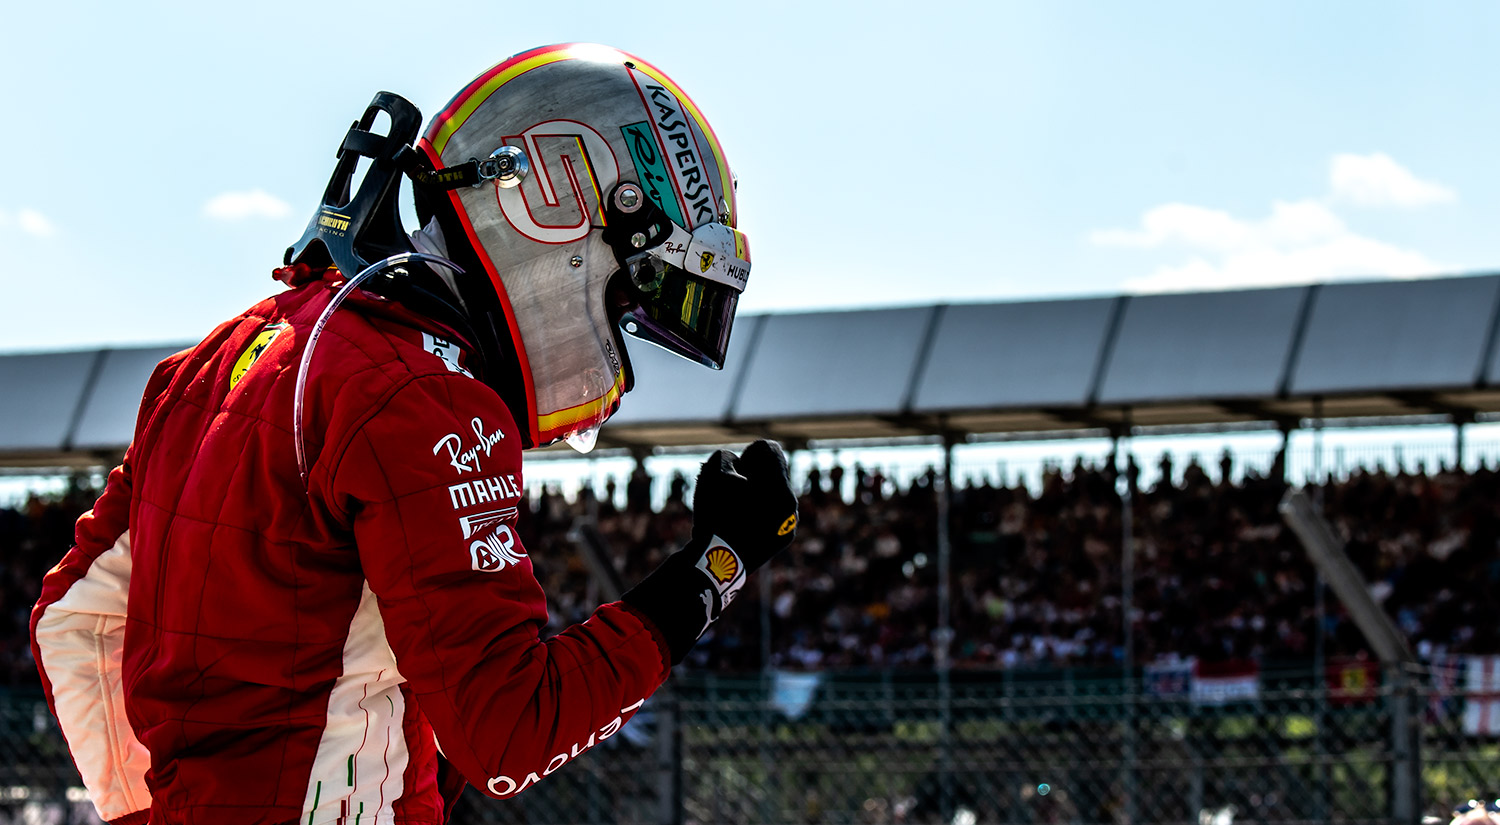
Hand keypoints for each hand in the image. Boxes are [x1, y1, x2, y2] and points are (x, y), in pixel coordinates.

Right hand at [622, 440, 797, 663]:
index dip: (747, 453)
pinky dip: (757, 514)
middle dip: (752, 474)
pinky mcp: (782, 540)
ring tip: (733, 509)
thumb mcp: (712, 474)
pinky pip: (773, 516)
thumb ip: (726, 457)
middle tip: (731, 488)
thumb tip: (739, 465)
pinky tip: (739, 524)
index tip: (736, 468)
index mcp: (780, 488)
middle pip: (773, 473)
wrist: (716, 566)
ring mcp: (789, 524)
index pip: (769, 450)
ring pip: (774, 495)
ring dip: (756, 494)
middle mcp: (791, 505)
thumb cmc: (713, 516)